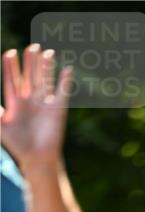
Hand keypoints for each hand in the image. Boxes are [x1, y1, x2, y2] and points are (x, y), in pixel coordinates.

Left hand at [0, 45, 72, 167]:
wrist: (37, 159)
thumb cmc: (17, 145)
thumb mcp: (0, 125)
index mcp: (16, 103)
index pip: (13, 80)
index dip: (11, 67)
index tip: (10, 53)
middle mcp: (30, 101)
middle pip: (30, 76)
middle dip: (30, 62)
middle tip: (31, 47)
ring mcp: (44, 104)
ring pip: (44, 80)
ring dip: (45, 67)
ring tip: (46, 52)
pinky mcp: (58, 110)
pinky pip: (62, 92)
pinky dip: (65, 81)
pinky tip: (67, 69)